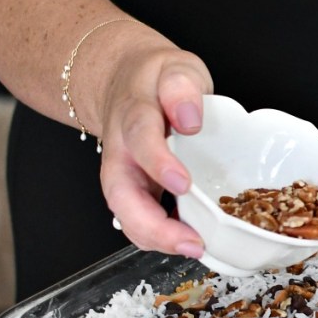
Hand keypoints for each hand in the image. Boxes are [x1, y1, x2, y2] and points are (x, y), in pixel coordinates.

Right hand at [97, 44, 213, 257]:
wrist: (124, 83)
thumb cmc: (157, 80)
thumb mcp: (176, 68)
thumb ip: (183, 87)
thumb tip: (190, 118)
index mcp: (134, 117)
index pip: (141, 138)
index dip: (159, 163)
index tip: (182, 183)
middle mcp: (122, 153)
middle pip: (122, 195)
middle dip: (153, 225)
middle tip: (191, 242)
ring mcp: (124, 177)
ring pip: (127, 216)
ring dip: (158, 240)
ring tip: (195, 249)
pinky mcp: (133, 192)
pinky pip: (140, 221)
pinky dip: (162, 238)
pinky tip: (192, 243)